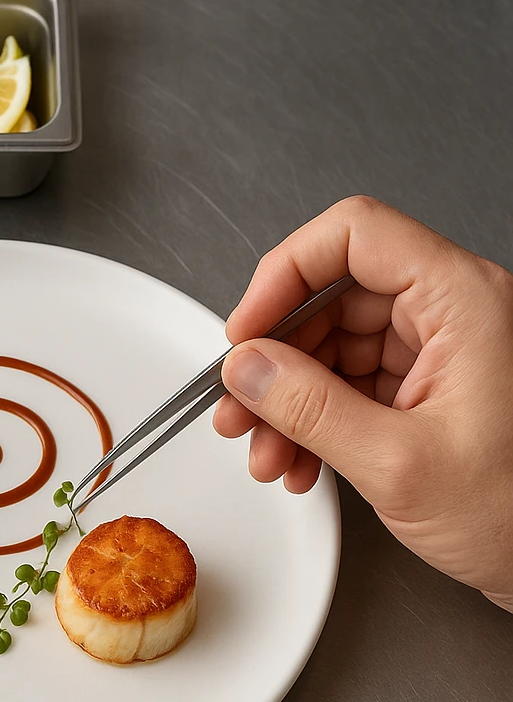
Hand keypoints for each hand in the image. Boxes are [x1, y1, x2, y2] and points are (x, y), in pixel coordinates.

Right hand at [214, 196, 512, 610]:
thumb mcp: (399, 464)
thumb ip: (311, 410)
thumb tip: (248, 369)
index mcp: (462, 301)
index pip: (354, 237)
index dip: (285, 274)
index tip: (247, 330)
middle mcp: (452, 314)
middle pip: (332, 300)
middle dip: (275, 360)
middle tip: (239, 406)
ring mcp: (439, 353)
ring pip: (332, 348)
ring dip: (286, 402)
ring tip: (266, 451)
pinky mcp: (427, 390)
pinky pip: (348, 385)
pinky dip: (313, 421)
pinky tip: (298, 461)